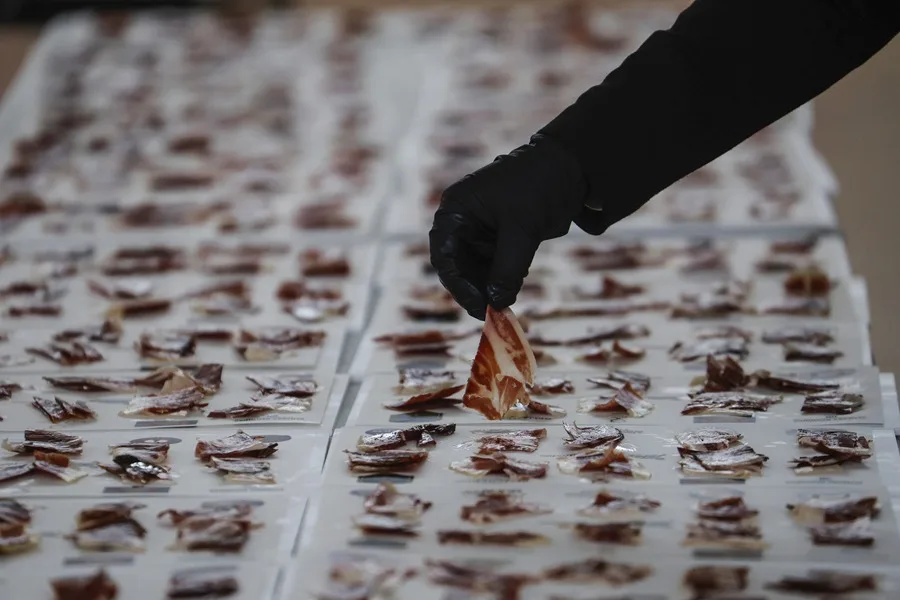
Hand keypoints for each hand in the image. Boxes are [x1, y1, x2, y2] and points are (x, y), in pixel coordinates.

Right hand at [429, 134, 592, 319]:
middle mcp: (463, 222)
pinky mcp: (499, 242)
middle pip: (458, 268)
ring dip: (489, 291)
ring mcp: (480, 233)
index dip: (457, 284)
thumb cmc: (539, 185)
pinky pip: (493, 270)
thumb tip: (497, 301)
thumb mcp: (523, 228)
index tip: (477, 305)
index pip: (445, 254)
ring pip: (475, 273)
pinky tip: (511, 294)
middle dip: (475, 291)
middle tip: (492, 313)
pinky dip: (501, 284)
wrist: (570, 170)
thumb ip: (508, 267)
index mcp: (457, 209)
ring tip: (504, 308)